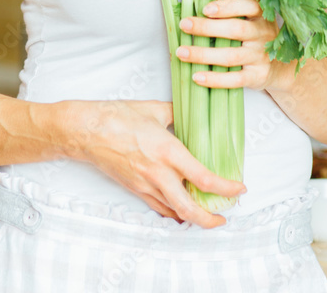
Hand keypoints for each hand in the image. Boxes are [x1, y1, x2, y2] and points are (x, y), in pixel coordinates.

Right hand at [64, 99, 245, 227]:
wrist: (87, 130)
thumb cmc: (118, 116)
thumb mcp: (154, 108)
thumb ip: (176, 113)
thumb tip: (192, 113)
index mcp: (168, 151)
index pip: (203, 177)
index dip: (225, 186)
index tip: (239, 187)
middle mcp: (159, 173)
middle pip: (190, 207)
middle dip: (210, 218)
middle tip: (224, 216)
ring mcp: (145, 184)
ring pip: (174, 211)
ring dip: (193, 217)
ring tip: (207, 214)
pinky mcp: (134, 189)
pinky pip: (158, 207)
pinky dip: (173, 212)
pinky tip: (181, 209)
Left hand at [176, 0, 279, 90]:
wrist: (280, 67)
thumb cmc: (256, 37)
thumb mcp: (252, 19)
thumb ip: (232, 12)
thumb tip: (194, 6)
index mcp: (262, 15)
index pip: (248, 5)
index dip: (227, 6)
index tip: (205, 9)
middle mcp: (264, 34)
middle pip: (236, 30)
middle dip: (207, 27)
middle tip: (184, 25)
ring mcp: (262, 56)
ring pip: (231, 56)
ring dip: (204, 54)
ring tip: (181, 52)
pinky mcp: (257, 76)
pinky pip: (235, 79)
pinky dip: (214, 79)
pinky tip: (197, 76)